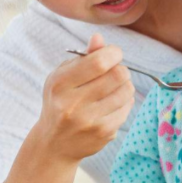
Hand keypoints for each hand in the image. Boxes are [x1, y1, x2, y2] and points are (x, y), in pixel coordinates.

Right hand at [34, 33, 135, 162]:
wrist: (54, 144)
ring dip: (126, 85)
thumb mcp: (63, 76)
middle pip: (118, 75)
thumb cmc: (60, 102)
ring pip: (127, 91)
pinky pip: (128, 108)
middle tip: (115, 72)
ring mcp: (89, 121)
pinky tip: (112, 104)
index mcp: (60, 84)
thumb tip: (99, 37)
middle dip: (122, 69)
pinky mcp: (104, 133)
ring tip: (114, 88)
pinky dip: (125, 102)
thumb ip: (83, 57)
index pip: (99, 62)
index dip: (113, 53)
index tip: (113, 54)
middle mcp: (73, 104)